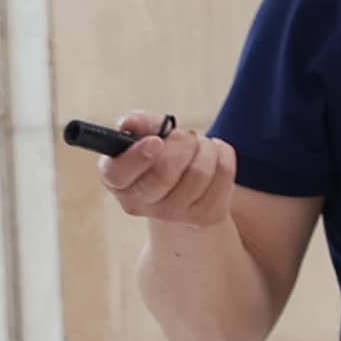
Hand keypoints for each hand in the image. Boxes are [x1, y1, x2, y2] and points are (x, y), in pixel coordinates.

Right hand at [99, 115, 229, 222]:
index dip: (138, 157)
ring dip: (205, 147)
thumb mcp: (145, 135)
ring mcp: (172, 214)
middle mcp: (139, 203)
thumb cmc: (161, 155)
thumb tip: (130, 123)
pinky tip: (214, 155)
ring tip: (199, 145)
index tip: (156, 141)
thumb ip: (137, 125)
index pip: (118, 174)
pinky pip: (223, 176)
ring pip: (199, 172)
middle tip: (185, 134)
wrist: (185, 186)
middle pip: (164, 173)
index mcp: (117, 180)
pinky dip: (223, 155)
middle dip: (181, 144)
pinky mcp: (204, 217)